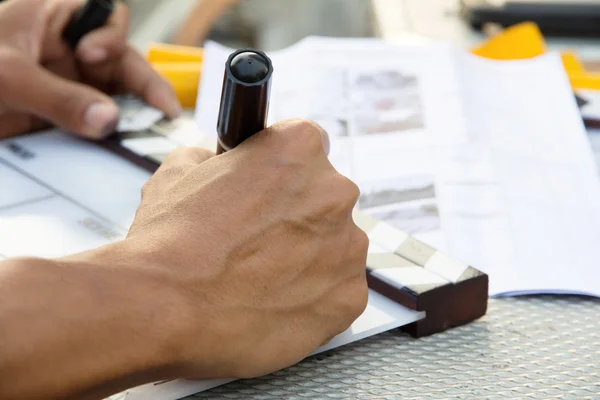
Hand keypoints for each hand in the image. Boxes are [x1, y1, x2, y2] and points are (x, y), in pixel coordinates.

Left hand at [0, 0, 179, 139]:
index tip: (93, 58)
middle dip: (142, 90)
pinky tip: (122, 151)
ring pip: (119, 99)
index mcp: (57, 20)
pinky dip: (114, 140)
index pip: (107, 19)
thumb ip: (58, 96)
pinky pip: (100, 126)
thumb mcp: (7, 76)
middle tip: (160, 117)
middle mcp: (72, 52)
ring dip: (133, 119)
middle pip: (124, 65)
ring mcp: (72, 86)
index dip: (112, 38)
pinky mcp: (68, 118)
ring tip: (146, 140)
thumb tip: (108, 121)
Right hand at [126, 120, 367, 379]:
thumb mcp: (180, 170)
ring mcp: (348, 246)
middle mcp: (335, 191)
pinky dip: (315, 297)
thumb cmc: (170, 240)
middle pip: (325, 198)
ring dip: (308, 256)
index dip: (284, 169)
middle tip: (258, 240)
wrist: (165, 308)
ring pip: (335, 245)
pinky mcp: (348, 297)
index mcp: (300, 148)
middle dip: (297, 215)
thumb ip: (215, 157)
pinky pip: (338, 290)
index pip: (308, 146)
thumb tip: (216, 162)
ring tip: (262, 277)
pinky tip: (276, 302)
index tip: (271, 188)